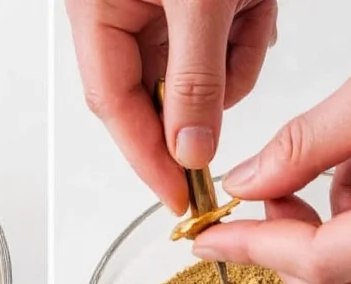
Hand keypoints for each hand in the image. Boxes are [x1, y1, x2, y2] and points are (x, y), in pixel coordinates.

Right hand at [66, 0, 276, 213]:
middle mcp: (121, 15)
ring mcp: (158, 10)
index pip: (114, 103)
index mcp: (98, 11)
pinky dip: (245, 36)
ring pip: (199, 76)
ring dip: (236, 58)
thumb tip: (190, 150)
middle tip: (229, 98)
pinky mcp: (194, 7)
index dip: (146, 156)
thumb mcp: (200, 2)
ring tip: (249, 11)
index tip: (177, 196)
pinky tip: (252, 5)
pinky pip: (221, 49)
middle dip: (206, 93)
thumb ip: (194, 78)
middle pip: (158, 94)